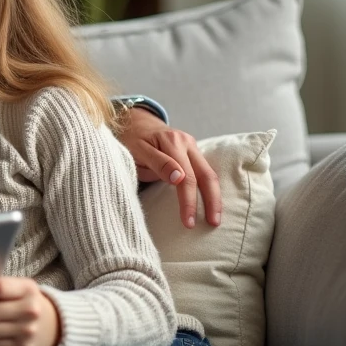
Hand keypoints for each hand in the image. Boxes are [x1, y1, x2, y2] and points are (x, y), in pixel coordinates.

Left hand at [117, 107, 221, 228]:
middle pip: (206, 175)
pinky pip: (205, 171)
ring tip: (215, 218)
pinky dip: (210, 188)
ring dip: (214, 196)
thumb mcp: (136, 150)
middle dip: (211, 201)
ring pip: (209, 173)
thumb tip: (180, 179)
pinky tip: (212, 203)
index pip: (186, 178)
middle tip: (212, 224)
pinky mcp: (192, 151)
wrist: (133, 121)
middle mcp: (187, 142)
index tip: (188, 222)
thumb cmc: (130, 138)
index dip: (188, 201)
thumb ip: (158, 163)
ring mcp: (192, 146)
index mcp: (173, 142)